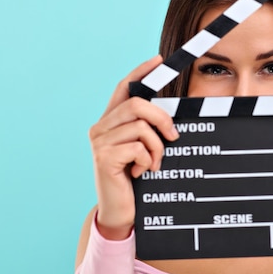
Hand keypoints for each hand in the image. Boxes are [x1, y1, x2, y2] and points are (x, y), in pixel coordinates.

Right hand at [88, 55, 179, 238]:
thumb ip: (148, 131)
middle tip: (173, 136)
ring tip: (154, 164)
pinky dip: (148, 160)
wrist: (120, 212)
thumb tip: (170, 118)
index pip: (123, 88)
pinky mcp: (104, 158)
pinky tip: (141, 172)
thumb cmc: (134, 180)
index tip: (158, 61)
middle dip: (162, 118)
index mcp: (110, 122)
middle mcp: (100, 128)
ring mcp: (99, 142)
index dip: (140, 72)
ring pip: (141, 127)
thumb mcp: (142, 150)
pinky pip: (138, 147)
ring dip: (157, 147)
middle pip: (136, 104)